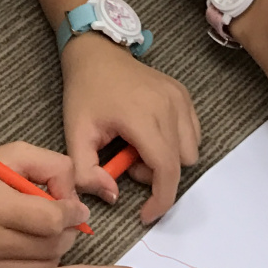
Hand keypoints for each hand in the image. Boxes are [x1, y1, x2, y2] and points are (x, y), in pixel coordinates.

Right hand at [0, 141, 85, 267]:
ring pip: (46, 265)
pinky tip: (29, 241)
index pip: (51, 220)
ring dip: (56, 245)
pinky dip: (40, 259)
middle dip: (67, 229)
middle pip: (52, 246)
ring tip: (43, 226)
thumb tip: (75, 200)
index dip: (72, 212)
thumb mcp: (15, 154)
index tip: (77, 207)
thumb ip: (53, 168)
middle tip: (64, 215)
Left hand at [59, 33, 198, 223]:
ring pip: (189, 151)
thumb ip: (86, 172)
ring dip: (166, 160)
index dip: (160, 200)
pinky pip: (192, 133)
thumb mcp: (75, 133)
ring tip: (137, 146)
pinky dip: (175, 144)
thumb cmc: (85, 91)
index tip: (145, 214)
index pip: (166, 170)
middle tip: (126, 161)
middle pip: (179, 165)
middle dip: (155, 176)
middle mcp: (169, 106)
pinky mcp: (183, 94)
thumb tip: (112, 195)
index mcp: (143, 116)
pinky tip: (150, 134)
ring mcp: (180, 98)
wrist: (97, 53)